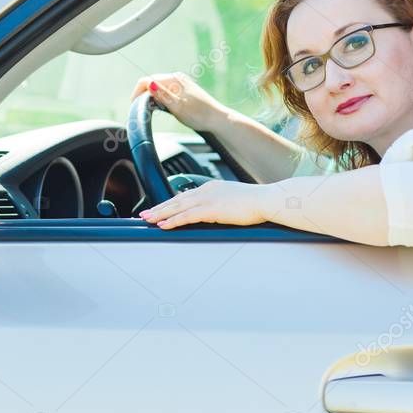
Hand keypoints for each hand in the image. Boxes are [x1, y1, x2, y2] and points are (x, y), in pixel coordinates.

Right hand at [130, 72, 226, 131]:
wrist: (217, 119)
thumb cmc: (199, 115)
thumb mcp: (177, 107)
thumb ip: (162, 95)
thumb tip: (149, 85)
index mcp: (173, 79)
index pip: (146, 80)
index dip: (137, 93)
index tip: (133, 106)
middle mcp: (176, 78)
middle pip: (151, 82)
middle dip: (142, 95)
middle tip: (139, 110)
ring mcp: (180, 83)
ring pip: (157, 87)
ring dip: (150, 97)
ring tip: (149, 110)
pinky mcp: (183, 90)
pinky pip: (165, 90)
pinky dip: (159, 98)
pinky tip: (161, 107)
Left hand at [138, 180, 277, 228]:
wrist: (267, 200)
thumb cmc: (256, 203)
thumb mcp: (235, 201)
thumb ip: (222, 205)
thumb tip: (217, 212)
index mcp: (212, 188)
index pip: (185, 196)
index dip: (171, 203)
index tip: (160, 208)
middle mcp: (207, 191)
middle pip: (177, 200)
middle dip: (160, 208)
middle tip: (145, 214)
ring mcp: (208, 199)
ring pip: (178, 207)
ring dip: (161, 214)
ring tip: (148, 219)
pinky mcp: (211, 209)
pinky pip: (187, 215)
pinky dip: (173, 220)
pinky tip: (163, 225)